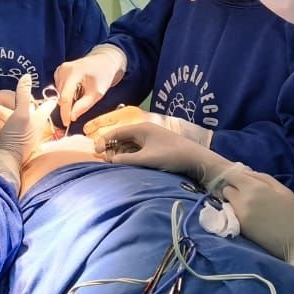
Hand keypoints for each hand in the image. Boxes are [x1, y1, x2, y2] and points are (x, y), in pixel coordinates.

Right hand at [0, 75, 57, 187]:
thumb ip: (24, 95)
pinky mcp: (10, 138)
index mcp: (40, 119)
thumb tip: (27, 76)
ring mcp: (21, 132)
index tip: (49, 88)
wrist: (4, 160)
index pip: (47, 104)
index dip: (48, 96)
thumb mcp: (21, 113)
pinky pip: (4, 124)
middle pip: (25, 108)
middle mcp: (33, 125)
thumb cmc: (17, 137)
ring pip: (12, 116)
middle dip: (12, 102)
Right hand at [54, 45, 126, 127]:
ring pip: (60, 93)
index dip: (65, 112)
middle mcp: (64, 69)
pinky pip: (60, 88)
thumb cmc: (103, 75)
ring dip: (69, 98)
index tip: (67, 123)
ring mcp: (60, 69)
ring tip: (82, 91)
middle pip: (62, 96)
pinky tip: (77, 88)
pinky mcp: (59, 71)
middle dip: (70, 104)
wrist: (104, 61)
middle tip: (84, 101)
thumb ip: (84, 106)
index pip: (65, 97)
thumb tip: (72, 117)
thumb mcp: (97, 93)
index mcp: (74, 72)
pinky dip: (67, 92)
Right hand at [93, 123, 231, 183]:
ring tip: (114, 164)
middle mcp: (144, 131)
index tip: (96, 152)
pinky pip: (137, 150)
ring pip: (129, 145)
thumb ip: (125, 160)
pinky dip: (130, 156)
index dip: (104, 141)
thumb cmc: (171, 156)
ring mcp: (151, 139)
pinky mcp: (156, 147)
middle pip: (121, 138)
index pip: (116, 132)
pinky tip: (127, 164)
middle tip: (105, 161)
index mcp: (141, 129)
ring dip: (120, 153)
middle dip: (111, 149)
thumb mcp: (146, 159)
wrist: (196, 160)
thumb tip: (109, 161)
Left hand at [215, 167, 293, 290]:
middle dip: (233, 189)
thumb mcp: (282, 189)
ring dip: (233, 202)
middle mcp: (243, 200)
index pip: (231, 175)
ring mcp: (239, 215)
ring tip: (248, 207)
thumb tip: (247, 173)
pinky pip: (230, 215)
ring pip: (226, 203)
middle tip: (245, 195)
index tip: (240, 180)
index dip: (234, 176)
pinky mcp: (239, 228)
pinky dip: (235, 213)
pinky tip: (249, 217)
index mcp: (255, 187)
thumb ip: (263, 178)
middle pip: (226, 189)